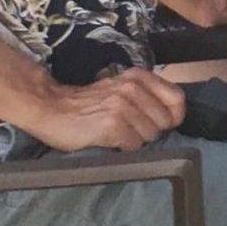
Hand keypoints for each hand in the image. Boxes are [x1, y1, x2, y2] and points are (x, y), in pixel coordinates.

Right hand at [26, 69, 185, 151]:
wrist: (49, 108)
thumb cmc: (86, 104)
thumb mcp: (120, 88)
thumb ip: (145, 94)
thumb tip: (171, 115)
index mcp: (138, 77)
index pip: (177, 98)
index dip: (173, 116)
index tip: (162, 124)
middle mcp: (132, 88)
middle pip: (164, 122)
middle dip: (150, 130)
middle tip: (129, 129)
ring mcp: (122, 106)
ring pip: (150, 135)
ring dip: (135, 140)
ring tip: (116, 133)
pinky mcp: (111, 125)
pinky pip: (133, 145)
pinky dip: (123, 148)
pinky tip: (109, 140)